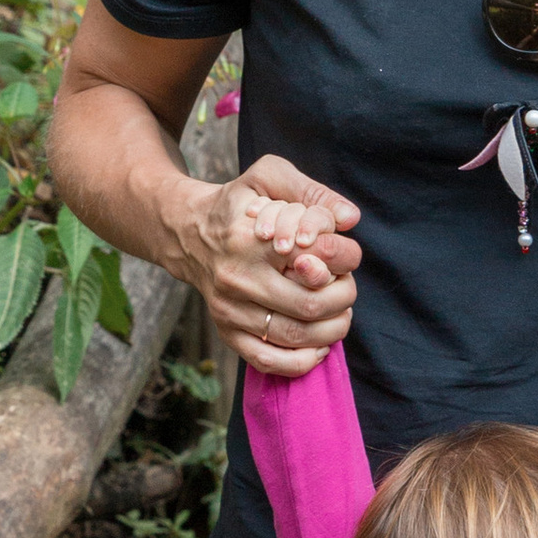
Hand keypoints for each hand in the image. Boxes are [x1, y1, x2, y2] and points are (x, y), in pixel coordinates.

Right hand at [179, 155, 361, 373]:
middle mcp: (237, 278)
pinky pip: (267, 360)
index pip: (311, 259)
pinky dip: (301, 361)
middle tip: (348, 286)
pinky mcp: (226, 331)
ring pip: (294, 336)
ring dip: (331, 330)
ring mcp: (229, 309)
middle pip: (309, 305)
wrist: (187, 232)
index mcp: (249, 239)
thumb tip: (350, 219)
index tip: (348, 255)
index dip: (343, 260)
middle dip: (343, 298)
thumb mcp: (268, 176)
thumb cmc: (239, 204)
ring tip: (340, 314)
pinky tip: (318, 347)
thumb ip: (311, 191)